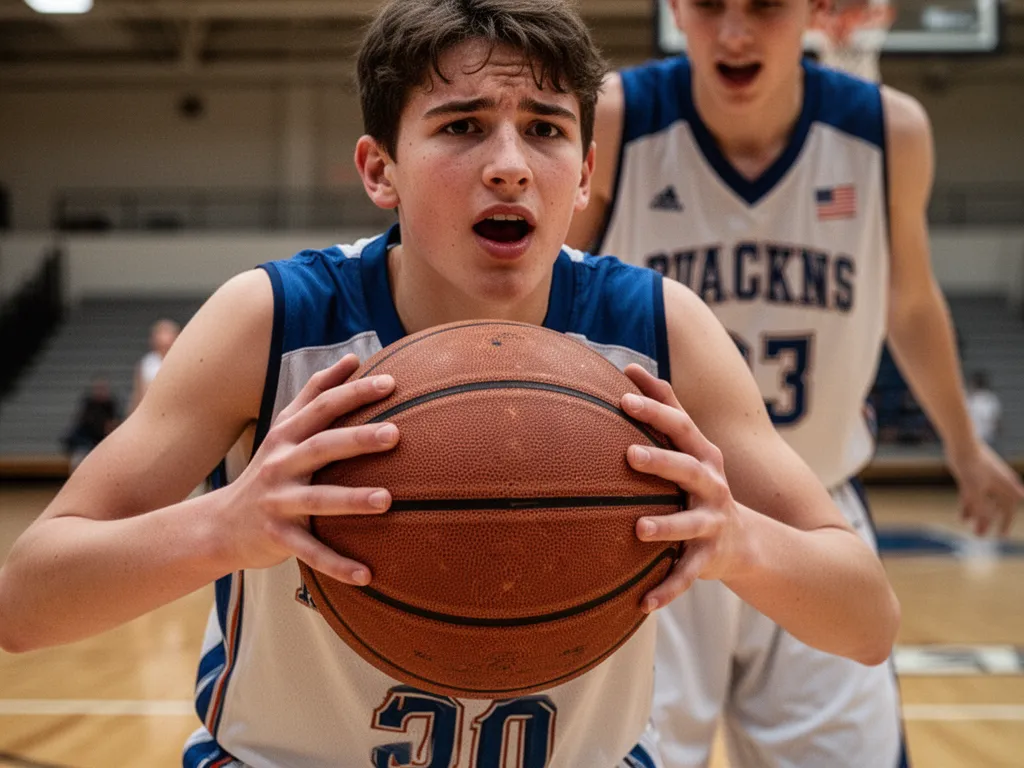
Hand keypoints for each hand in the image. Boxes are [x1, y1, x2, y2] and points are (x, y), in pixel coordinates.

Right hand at [220, 354, 398, 584]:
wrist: (219, 525)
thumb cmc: (268, 470)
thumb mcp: (284, 429)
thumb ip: (315, 393)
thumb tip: (350, 358)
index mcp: (287, 436)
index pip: (322, 407)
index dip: (354, 393)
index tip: (391, 384)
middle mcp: (280, 464)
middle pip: (321, 446)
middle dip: (357, 439)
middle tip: (396, 434)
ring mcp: (277, 502)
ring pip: (317, 500)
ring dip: (352, 501)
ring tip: (388, 500)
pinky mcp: (276, 537)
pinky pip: (310, 552)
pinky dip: (337, 564)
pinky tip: (368, 575)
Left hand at [620, 364, 746, 612]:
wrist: (748, 542)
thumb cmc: (702, 484)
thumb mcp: (691, 449)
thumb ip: (666, 410)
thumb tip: (630, 366)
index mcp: (702, 456)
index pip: (679, 425)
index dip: (654, 408)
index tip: (623, 394)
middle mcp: (711, 485)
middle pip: (687, 468)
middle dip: (660, 460)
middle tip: (629, 453)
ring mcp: (711, 523)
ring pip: (688, 524)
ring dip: (665, 526)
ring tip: (638, 529)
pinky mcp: (708, 558)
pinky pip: (686, 576)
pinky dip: (666, 590)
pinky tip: (642, 603)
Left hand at [948, 441, 1023, 536]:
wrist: (961, 443)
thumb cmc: (971, 465)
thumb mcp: (974, 490)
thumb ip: (979, 507)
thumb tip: (984, 523)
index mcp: (1006, 485)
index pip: (1008, 509)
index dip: (1004, 523)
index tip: (1000, 535)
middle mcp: (999, 482)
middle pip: (996, 506)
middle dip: (989, 521)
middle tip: (981, 535)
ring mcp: (986, 479)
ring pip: (984, 501)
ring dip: (978, 515)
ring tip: (971, 529)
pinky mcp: (973, 476)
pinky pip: (974, 495)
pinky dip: (970, 505)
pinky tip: (963, 517)